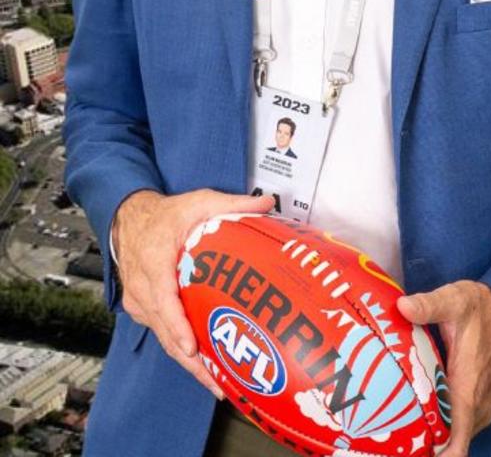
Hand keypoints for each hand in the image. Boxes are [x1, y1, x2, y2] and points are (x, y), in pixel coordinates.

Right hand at [113, 188, 273, 398]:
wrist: (129, 218)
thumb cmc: (164, 215)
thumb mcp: (198, 201)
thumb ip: (232, 204)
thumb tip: (267, 204)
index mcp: (155, 259)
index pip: (163, 299)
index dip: (177, 326)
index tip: (191, 347)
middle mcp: (143, 285)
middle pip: (164, 329)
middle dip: (190, 359)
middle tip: (215, 381)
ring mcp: (139, 300)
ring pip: (162, 336)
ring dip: (187, 361)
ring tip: (215, 382)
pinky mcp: (141, 308)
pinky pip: (160, 332)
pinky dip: (179, 347)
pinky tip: (202, 363)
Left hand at [397, 280, 490, 456]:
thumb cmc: (481, 309)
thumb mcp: (455, 300)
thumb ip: (429, 305)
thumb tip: (402, 306)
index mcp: (467, 390)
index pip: (456, 442)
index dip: (436, 455)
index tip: (409, 453)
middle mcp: (476, 408)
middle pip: (448, 443)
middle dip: (423, 445)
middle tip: (391, 436)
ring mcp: (479, 410)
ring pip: (452, 436)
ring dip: (430, 436)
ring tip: (398, 428)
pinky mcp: (478, 406)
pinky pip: (458, 427)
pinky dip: (439, 427)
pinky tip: (416, 416)